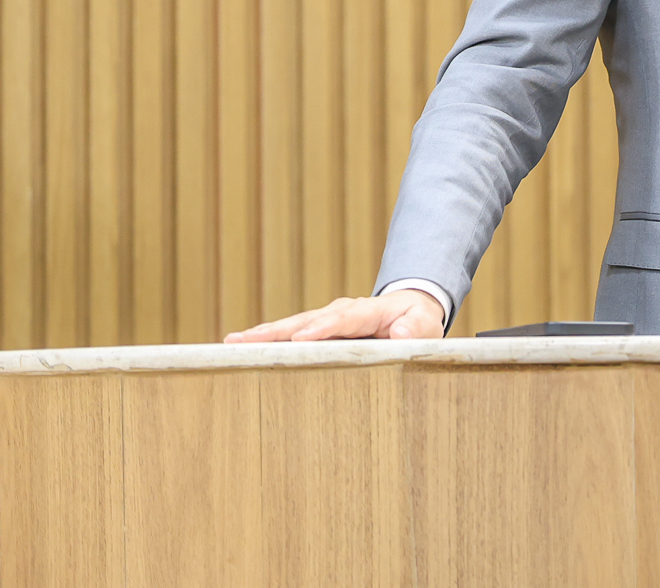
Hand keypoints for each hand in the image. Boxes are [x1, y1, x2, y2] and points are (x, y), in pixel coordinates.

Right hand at [222, 289, 444, 343]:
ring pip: (292, 326)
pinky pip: (291, 334)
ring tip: (233, 343)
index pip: (345, 319)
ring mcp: (327, 318)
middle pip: (308, 320)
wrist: (411, 310)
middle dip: (277, 330)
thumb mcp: (427, 325)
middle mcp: (343, 311)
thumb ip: (417, 329)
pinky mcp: (318, 328)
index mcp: (370, 311)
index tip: (300, 338)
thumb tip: (402, 332)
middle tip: (246, 340)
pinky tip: (242, 348)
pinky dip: (268, 340)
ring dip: (264, 335)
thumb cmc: (418, 322)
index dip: (322, 328)